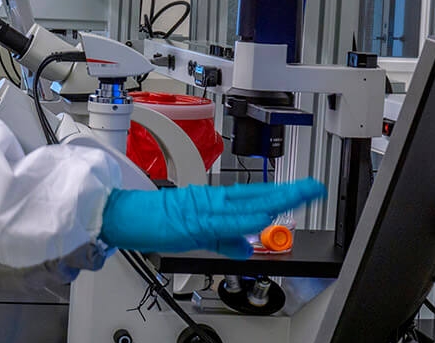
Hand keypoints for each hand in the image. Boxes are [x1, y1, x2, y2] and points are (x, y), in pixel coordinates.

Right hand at [98, 178, 325, 258]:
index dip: (281, 194)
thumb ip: (223, 240)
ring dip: (273, 200)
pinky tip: (262, 216)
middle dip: (287, 193)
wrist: (121, 215)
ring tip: (298, 196)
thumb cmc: (151, 221)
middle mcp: (211, 201)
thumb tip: (246, 247)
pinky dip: (244, 219)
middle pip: (256, 196)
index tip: (304, 191)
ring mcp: (203, 209)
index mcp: (213, 202)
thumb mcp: (195, 234)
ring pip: (245, 205)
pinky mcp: (192, 221)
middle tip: (313, 188)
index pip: (254, 197)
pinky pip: (223, 222)